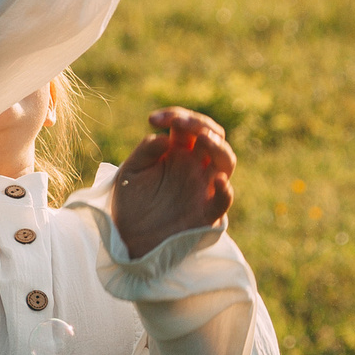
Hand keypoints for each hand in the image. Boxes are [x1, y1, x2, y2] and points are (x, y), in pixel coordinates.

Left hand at [112, 108, 235, 257]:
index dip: (175, 116)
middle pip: (212, 135)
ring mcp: (203, 187)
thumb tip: (164, 138)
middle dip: (199, 123)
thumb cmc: (130, 202)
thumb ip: (145, 152)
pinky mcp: (206, 212)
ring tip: (203, 139)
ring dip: (219, 147)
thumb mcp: (130, 172)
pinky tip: (218, 180)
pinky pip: (224, 200)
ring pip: (226, 161)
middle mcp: (195, 166)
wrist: (128, 239)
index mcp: (178, 152)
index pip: (188, 125)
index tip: (153, 119)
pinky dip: (226, 190)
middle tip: (178, 122)